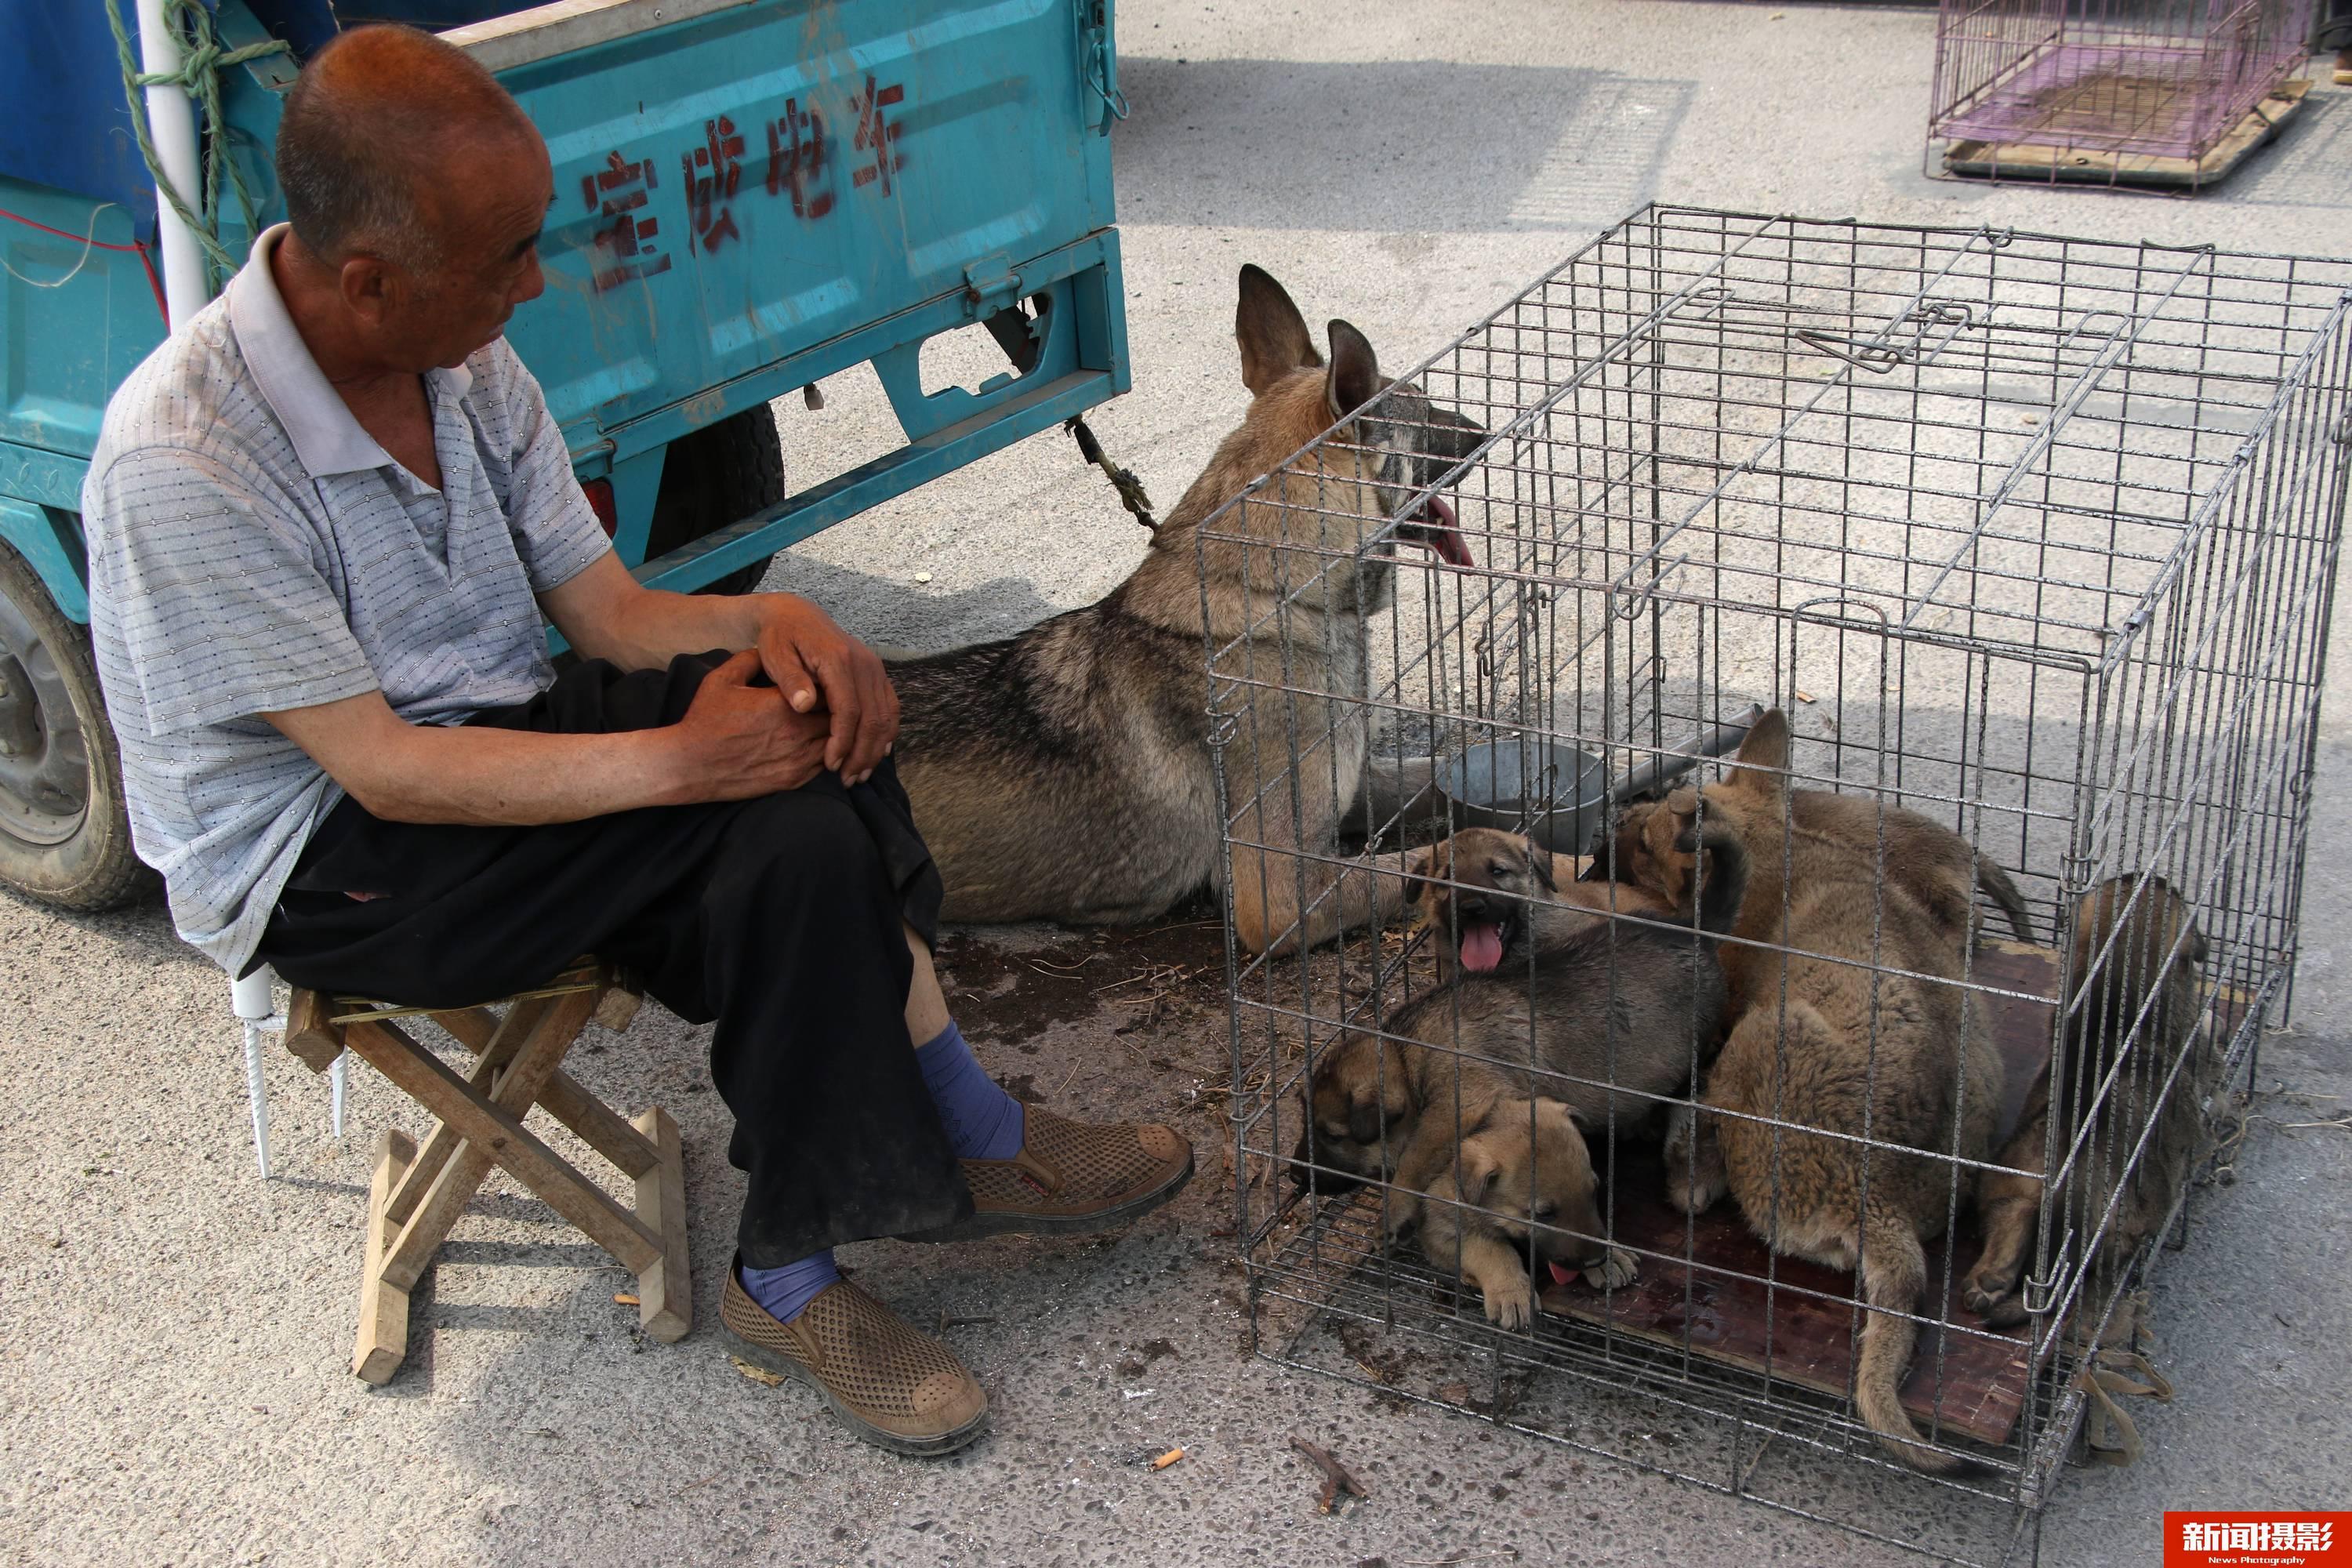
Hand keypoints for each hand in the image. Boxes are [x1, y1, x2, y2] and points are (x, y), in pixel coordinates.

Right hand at [671, 649, 831, 798]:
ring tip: (826, 722)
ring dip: (834, 733)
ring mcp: (797, 759)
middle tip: (831, 701)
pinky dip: (827, 754)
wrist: (690, 765)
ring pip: (835, 743)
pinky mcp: (793, 780)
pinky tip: (818, 744)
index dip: (828, 684)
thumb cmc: (704, 720)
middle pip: (837, 717)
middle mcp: (796, 732)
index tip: (822, 680)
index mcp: (783, 703)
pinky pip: (824, 765)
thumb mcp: (721, 679)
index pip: (827, 690)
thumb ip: (749, 660)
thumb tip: (767, 649)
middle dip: (837, 708)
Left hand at [753, 594, 898, 782]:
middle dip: (862, 753)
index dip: (842, 741)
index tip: (831, 765)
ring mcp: (874, 667)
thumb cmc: (780, 638)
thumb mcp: (775, 655)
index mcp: (838, 660)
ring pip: (886, 716)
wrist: (795, 614)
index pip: (849, 710)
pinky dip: (887, 732)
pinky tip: (878, 752)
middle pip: (873, 718)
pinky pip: (891, 706)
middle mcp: (863, 663)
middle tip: (847, 780)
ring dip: (876, 748)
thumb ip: (790, 680)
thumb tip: (804, 705)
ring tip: (860, 774)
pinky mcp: (876, 672)